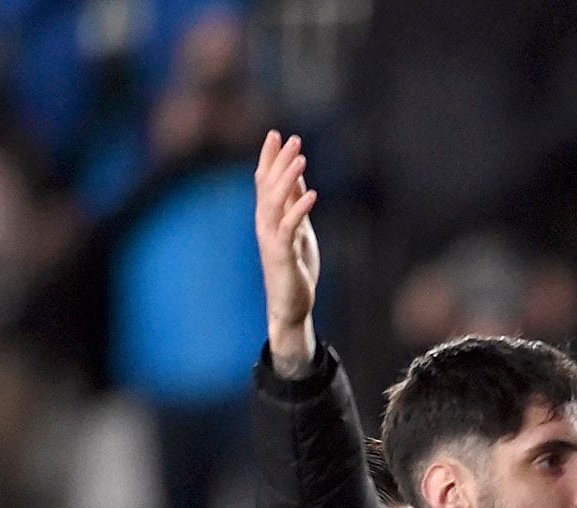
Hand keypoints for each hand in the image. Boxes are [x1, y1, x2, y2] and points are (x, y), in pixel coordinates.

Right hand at [255, 130, 321, 377]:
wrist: (290, 304)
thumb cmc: (294, 268)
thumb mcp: (298, 231)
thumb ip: (295, 207)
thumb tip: (299, 181)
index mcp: (268, 217)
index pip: (264, 180)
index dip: (269, 157)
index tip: (276, 134)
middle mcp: (264, 223)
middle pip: (269, 185)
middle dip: (280, 160)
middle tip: (292, 138)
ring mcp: (271, 238)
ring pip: (276, 201)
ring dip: (289, 178)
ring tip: (302, 158)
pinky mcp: (282, 253)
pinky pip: (290, 227)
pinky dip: (300, 209)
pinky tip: (312, 193)